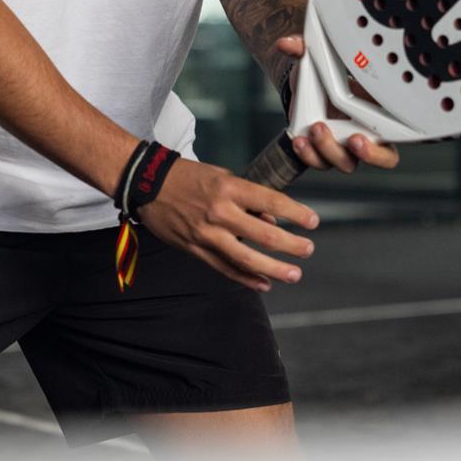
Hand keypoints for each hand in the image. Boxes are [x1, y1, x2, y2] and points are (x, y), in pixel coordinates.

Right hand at [138, 156, 318, 292]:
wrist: (147, 184)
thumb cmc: (187, 177)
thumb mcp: (221, 177)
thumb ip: (246, 199)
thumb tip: (270, 222)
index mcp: (229, 189)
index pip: (271, 202)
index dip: (295, 214)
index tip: (313, 221)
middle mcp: (220, 212)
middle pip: (264, 235)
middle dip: (291, 245)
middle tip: (308, 250)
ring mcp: (207, 234)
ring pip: (246, 257)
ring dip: (274, 268)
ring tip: (294, 274)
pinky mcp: (195, 249)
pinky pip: (225, 268)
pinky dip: (246, 278)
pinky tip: (264, 284)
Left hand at [275, 33, 399, 174]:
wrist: (303, 89)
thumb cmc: (323, 75)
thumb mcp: (318, 59)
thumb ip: (306, 49)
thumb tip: (288, 44)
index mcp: (380, 111)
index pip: (399, 134)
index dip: (393, 136)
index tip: (377, 130)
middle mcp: (367, 133)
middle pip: (382, 157)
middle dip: (369, 154)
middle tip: (352, 139)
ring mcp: (345, 146)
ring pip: (346, 162)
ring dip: (330, 150)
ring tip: (315, 130)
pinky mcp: (322, 152)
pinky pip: (319, 162)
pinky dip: (308, 155)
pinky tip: (300, 141)